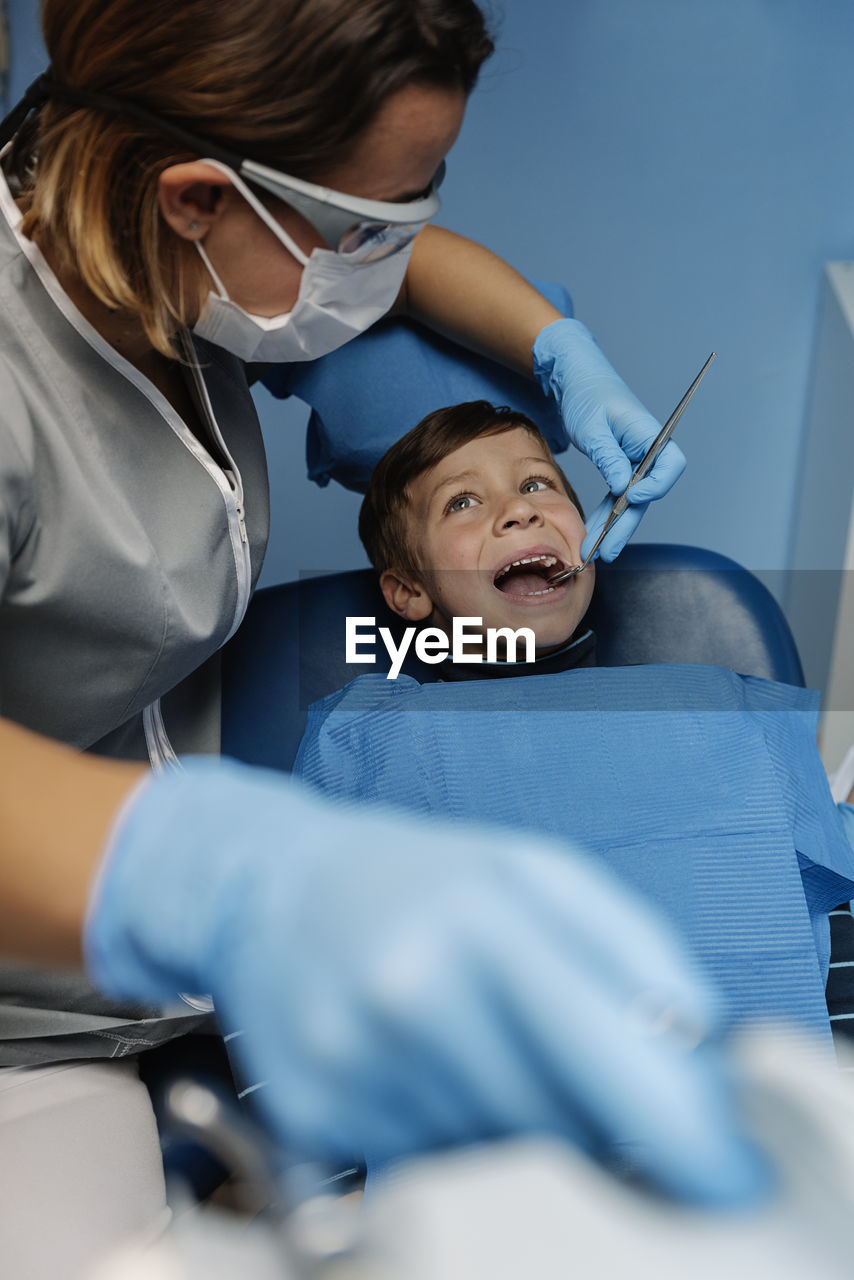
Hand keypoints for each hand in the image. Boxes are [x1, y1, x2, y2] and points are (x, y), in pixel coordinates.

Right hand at [86, 758, 764, 1205]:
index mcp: (481, 919)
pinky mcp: (314, 1115)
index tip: (724, 1172)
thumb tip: (699, 1044)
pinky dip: (454, 1131)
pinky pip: (429, 1161)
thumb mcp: (531, 868)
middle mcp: (410, 992)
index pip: (607, 1050)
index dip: (679, 1128)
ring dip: (522, 1123)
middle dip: (601, 1124)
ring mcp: (355, 1060)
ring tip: (485, 1045)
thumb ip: (629, 943)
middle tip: (599, 1096)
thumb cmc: (420, 877)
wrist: (270, 884)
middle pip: (558, 1123)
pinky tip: (429, 1068)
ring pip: (496, 1151)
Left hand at [533, 318, 685, 561]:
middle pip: (646, 493)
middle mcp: (647, 451)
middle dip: (626, 524)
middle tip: (608, 550)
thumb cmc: (588, 395)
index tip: (631, 497)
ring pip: (629, 502)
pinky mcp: (619, 469)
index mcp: (649, 434)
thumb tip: (622, 488)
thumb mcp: (593, 426)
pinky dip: (603, 516)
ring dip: (612, 527)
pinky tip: (591, 535)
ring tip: (594, 551)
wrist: (577, 381)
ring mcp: (634, 463)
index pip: (669, 465)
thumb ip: (608, 457)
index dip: (656, 486)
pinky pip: (614, 498)